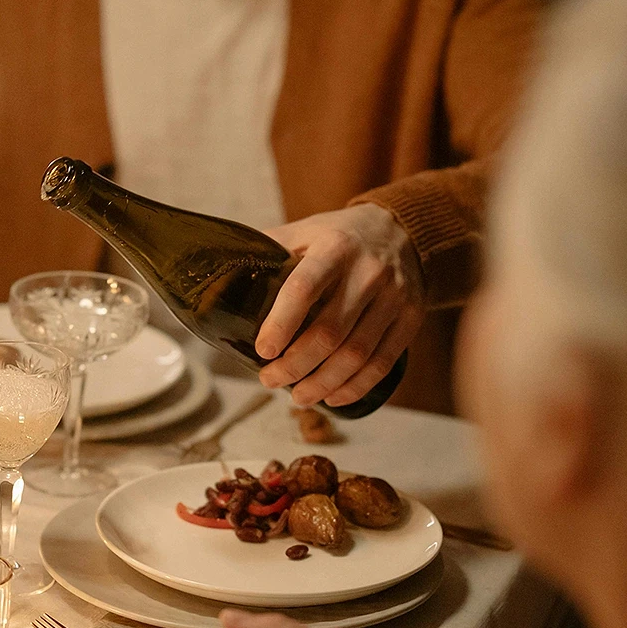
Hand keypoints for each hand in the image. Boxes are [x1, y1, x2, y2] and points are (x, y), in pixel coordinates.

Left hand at [255, 204, 424, 407]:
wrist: (405, 230)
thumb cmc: (340, 237)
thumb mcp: (304, 230)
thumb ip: (267, 250)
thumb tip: (215, 274)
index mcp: (334, 247)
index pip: (304, 288)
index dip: (281, 324)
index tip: (262, 351)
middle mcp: (368, 272)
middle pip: (329, 332)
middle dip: (295, 365)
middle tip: (270, 380)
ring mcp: (394, 297)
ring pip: (356, 354)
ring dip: (322, 383)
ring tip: (297, 396)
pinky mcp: (410, 318)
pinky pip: (383, 362)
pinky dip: (355, 386)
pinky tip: (332, 397)